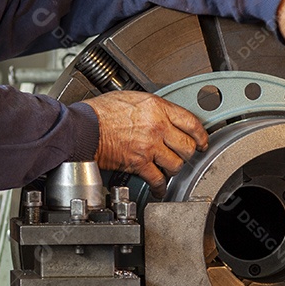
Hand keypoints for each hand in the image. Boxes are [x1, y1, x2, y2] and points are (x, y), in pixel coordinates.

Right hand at [84, 91, 208, 197]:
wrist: (83, 128)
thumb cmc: (100, 112)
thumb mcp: (132, 98)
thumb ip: (153, 107)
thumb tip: (165, 115)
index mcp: (157, 108)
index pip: (191, 122)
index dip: (200, 135)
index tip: (201, 141)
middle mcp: (157, 127)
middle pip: (188, 146)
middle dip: (188, 153)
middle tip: (185, 155)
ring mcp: (149, 147)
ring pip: (176, 164)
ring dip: (174, 169)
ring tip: (170, 168)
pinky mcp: (139, 164)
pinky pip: (158, 179)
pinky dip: (161, 187)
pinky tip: (160, 187)